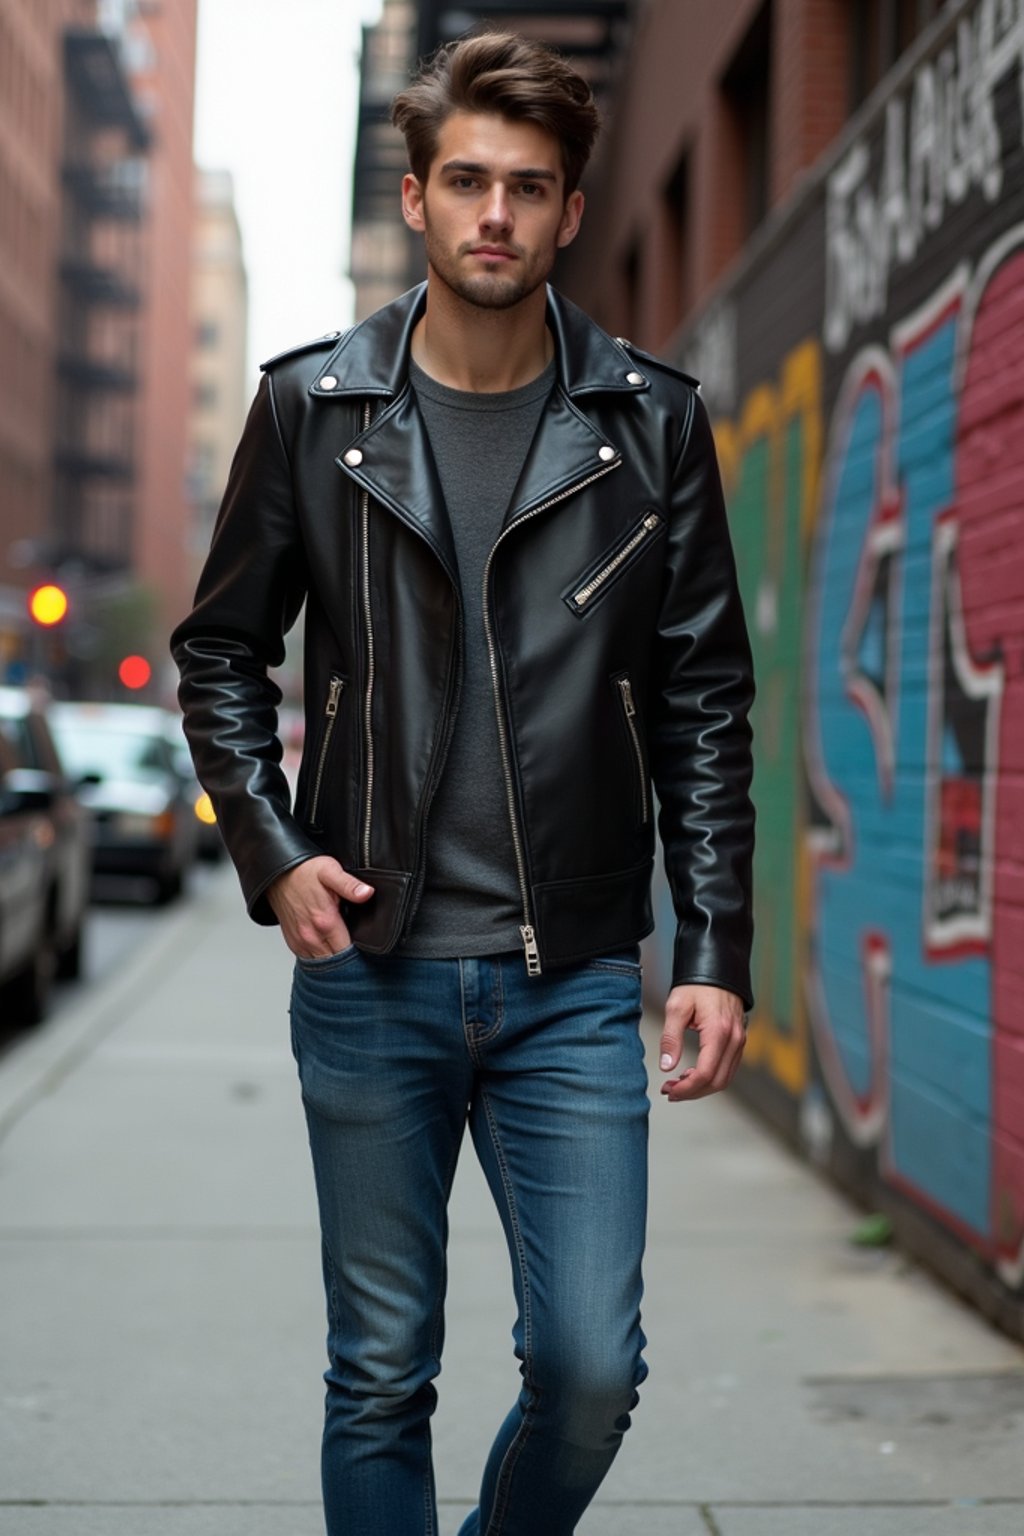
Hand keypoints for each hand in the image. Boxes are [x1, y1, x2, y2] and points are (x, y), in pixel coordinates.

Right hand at [266, 856, 373, 959]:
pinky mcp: (293, 942)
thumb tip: (367, 893)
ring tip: (343, 950)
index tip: (365, 948)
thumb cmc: (304, 872)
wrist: (278, 874)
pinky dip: (320, 958)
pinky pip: (309, 960)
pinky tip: (328, 949)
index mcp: (325, 922)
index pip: (348, 952)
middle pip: (336, 962)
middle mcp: (311, 936)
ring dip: (333, 961)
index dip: (360, 952)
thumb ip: (349, 885)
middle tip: (358, 951)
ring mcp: (300, 941)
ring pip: (322, 964)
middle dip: (348, 960)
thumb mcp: (330, 871)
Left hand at [658, 983, 745, 1102]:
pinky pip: (728, 1068)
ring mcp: (740, 1041)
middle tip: (669, 1091)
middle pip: (717, 1082)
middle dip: (692, 1092)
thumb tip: (666, 1067)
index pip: (705, 1073)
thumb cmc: (696, 985)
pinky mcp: (739, 1041)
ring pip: (724, 1078)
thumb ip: (671, 1038)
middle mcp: (734, 1039)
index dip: (686, 1088)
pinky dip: (711, 1077)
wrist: (717, 968)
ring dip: (701, 1087)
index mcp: (718, 1032)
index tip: (668, 1090)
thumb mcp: (676, 1007)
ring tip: (677, 1084)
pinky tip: (692, 1074)